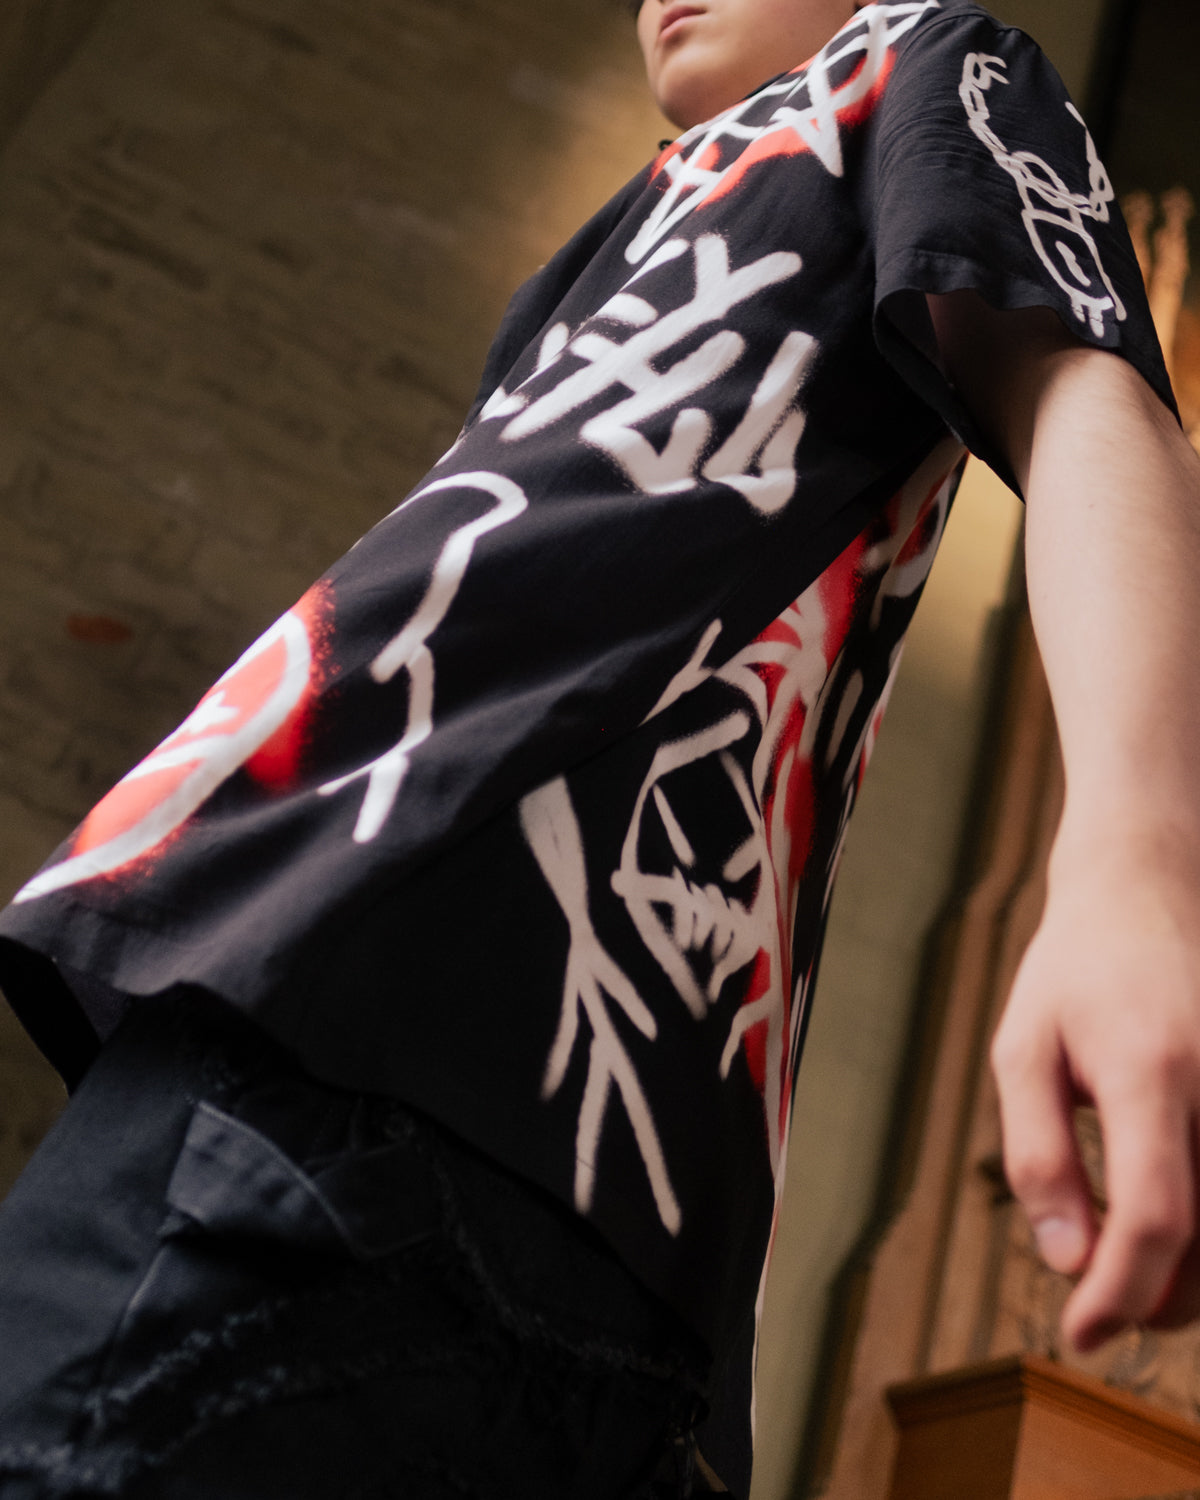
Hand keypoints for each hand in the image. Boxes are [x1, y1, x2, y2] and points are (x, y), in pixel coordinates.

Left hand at [993, 826, 1199, 1350]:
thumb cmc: (1074, 973)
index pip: (1158, 1217)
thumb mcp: (1023, 1051)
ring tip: (1141, 1271)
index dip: (1123, 1292)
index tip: (1083, 1333)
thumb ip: (1037, 1156)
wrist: (1148, 890)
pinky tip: (1178, 1223)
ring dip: (1197, 1276)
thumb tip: (1066, 1260)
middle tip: (1105, 1307)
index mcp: (1150, 1072)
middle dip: (1159, 1299)